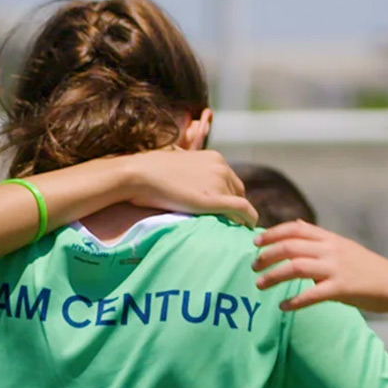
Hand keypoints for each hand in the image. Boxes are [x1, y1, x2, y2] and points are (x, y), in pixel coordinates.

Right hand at [125, 150, 258, 227]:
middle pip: (237, 191)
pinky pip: (242, 210)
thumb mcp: (177, 163)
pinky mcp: (216, 199)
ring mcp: (220, 182)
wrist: (139, 174)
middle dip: (235, 205)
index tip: (226, 209)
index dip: (229, 195)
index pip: (230, 179)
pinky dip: (248, 219)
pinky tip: (248, 229)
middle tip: (231, 221)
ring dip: (237, 215)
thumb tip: (186, 176)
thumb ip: (190, 170)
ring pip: (239, 202)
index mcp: (214, 157)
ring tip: (234, 230)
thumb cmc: (149, 170)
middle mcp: (221, 167)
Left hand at [251, 220, 387, 311]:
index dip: (272, 233)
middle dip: (267, 256)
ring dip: (273, 276)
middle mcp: (330, 249)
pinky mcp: (341, 288)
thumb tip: (296, 225)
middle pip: (290, 247)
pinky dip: (295, 301)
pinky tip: (283, 306)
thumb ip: (318, 237)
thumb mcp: (342, 245)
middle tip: (253, 266)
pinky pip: (312, 295)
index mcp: (329, 237)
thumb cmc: (365, 267)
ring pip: (295, 268)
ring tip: (260, 285)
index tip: (256, 242)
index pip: (295, 228)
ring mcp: (336, 268)